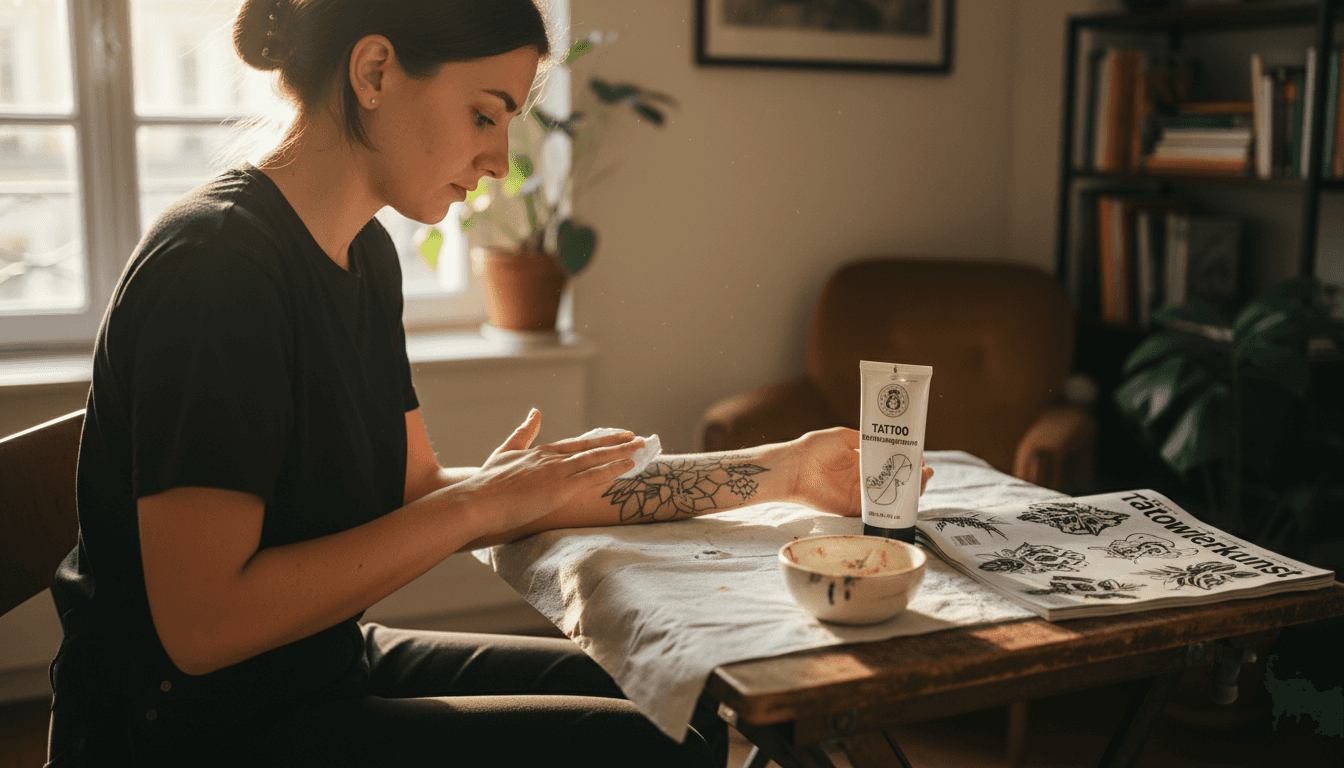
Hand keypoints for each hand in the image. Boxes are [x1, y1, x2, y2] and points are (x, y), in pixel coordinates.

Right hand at [456, 410, 643, 536]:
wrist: (478, 500)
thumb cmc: (487, 483)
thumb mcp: (505, 452)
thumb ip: (523, 433)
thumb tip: (535, 412)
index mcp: (540, 452)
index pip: (576, 444)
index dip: (597, 441)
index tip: (614, 437)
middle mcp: (552, 458)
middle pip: (591, 448)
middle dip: (616, 443)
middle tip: (636, 438)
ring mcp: (558, 472)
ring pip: (597, 459)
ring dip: (621, 453)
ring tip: (640, 447)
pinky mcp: (560, 488)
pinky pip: (593, 476)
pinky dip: (612, 469)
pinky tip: (627, 465)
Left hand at [787, 427, 933, 516]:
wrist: (793, 467)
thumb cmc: (812, 448)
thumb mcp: (842, 436)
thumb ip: (862, 438)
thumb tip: (882, 438)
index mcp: (859, 460)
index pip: (887, 463)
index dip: (904, 461)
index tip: (920, 456)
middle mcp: (861, 478)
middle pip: (892, 481)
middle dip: (911, 476)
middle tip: (926, 470)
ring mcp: (858, 494)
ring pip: (888, 495)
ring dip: (907, 490)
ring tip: (923, 481)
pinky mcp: (852, 508)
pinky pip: (875, 509)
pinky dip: (891, 506)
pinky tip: (906, 498)